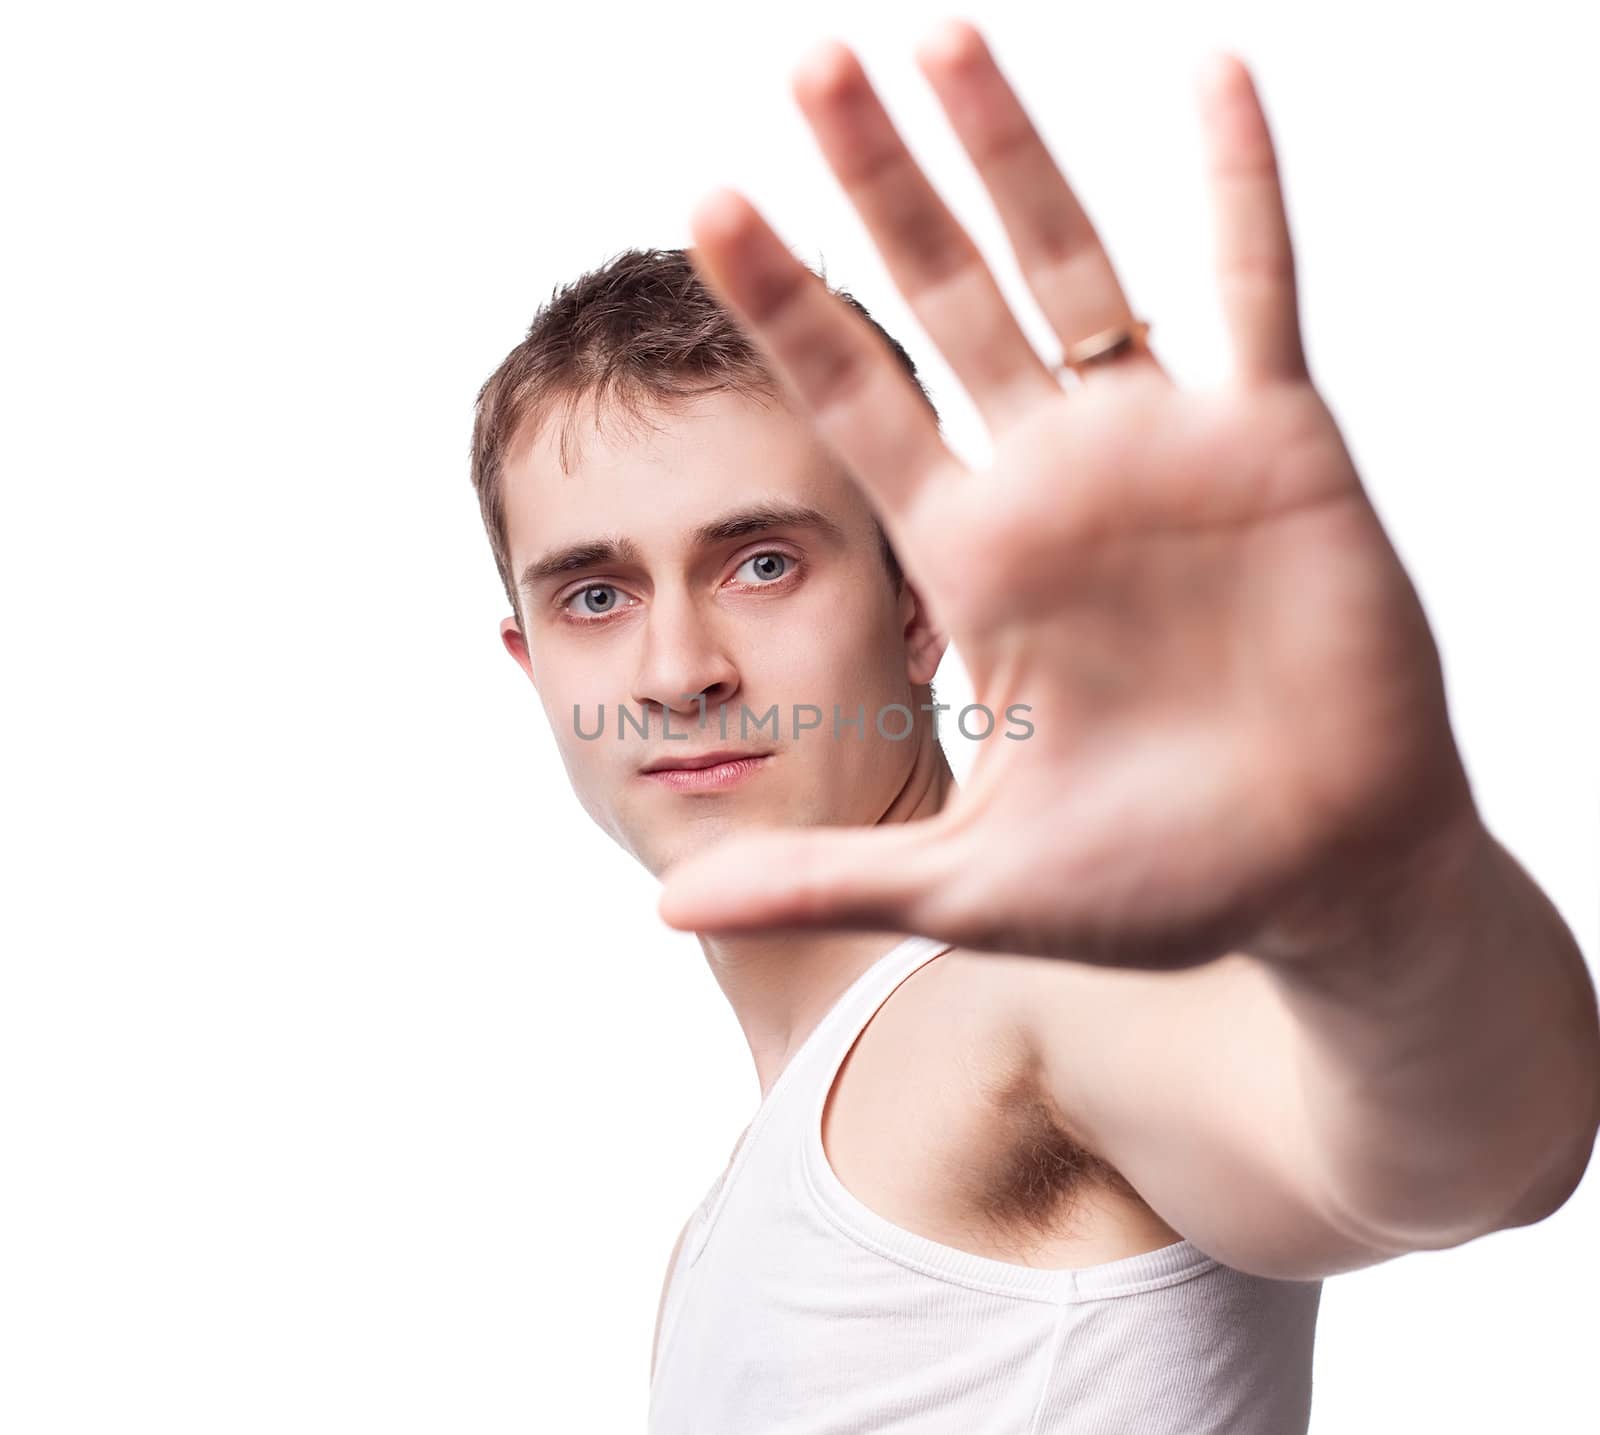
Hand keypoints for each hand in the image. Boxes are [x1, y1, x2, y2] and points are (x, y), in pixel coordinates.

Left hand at [656, 21, 1480, 970]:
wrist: (1316, 877)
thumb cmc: (1152, 882)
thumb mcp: (968, 883)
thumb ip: (821, 876)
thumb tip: (665, 911)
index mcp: (972, 561)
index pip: (854, 405)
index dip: (784, 308)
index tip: (712, 207)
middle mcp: (1052, 482)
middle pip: (942, 300)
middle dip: (877, 185)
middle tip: (805, 64)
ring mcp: (1161, 452)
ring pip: (1074, 267)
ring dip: (1011, 153)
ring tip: (940, 39)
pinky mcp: (1276, 448)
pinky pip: (1256, 292)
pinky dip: (1239, 189)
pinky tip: (1210, 79)